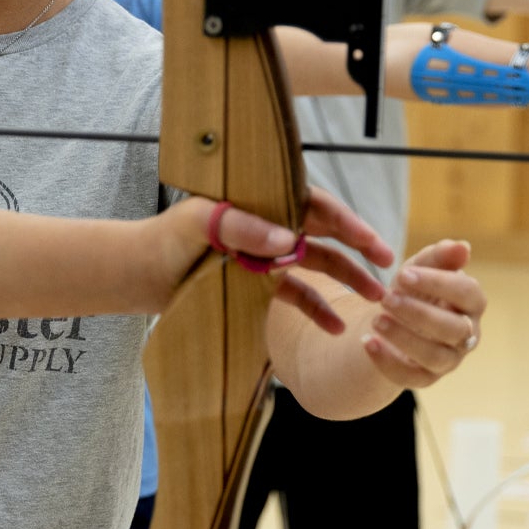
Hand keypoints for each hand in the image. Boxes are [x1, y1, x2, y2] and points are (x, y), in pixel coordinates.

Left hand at [161, 187, 390, 331]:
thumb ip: (242, 228)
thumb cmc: (166, 239)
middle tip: (390, 265)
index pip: (313, 205)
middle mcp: (268, 225)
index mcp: (260, 201)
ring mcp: (265, 255)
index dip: (346, 221)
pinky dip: (316, 308)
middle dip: (358, 248)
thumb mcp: (201, 223)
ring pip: (316, 264)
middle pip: (323, 233)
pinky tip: (337, 326)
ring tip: (377, 299)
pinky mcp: (256, 283)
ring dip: (346, 280)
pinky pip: (295, 295)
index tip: (370, 240)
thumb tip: (287, 241)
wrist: (138, 272)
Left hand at [361, 239, 484, 387]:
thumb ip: (438, 257)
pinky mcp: (426, 377)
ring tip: (375, 320)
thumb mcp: (418, 269)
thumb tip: (463, 246)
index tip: (404, 274)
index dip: (439, 283)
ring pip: (435, 356)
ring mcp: (449, 358)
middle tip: (386, 299)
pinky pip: (412, 378)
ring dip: (405, 338)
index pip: (468, 293)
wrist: (390, 321)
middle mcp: (466, 333)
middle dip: (419, 313)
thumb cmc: (412, 290)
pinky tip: (367, 343)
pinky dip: (388, 362)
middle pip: (454, 328)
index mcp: (470, 303)